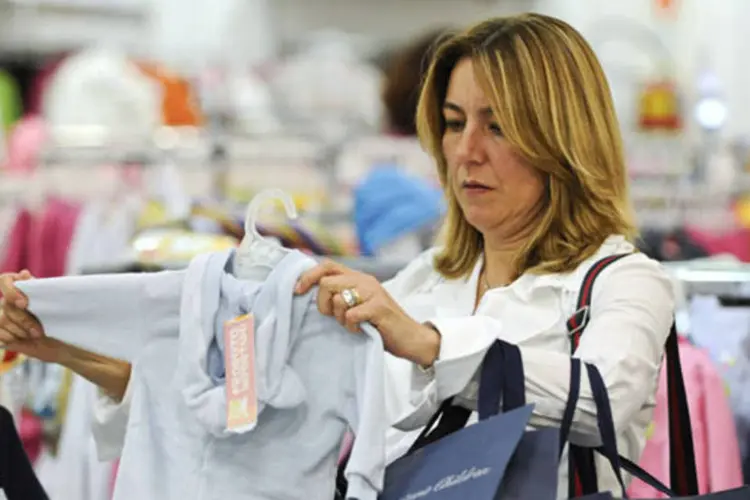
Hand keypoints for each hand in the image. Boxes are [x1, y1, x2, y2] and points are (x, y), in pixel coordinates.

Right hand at [0, 271, 65, 363]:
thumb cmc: (59, 321)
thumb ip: (39, 289)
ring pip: (3, 319)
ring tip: (35, 335)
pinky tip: (23, 340)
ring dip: (20, 330)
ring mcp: (3, 316)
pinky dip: (11, 338)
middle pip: (6, 304)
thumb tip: (24, 273)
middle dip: (24, 320)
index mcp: (22, 289)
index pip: (4, 280)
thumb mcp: (54, 305)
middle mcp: (9, 301)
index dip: (10, 291)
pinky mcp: (0, 331)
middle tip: (38, 331)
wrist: (60, 345)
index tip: (24, 303)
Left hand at [296, 260, 439, 365]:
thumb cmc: (381, 324)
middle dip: (322, 304)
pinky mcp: (379, 307)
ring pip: (337, 298)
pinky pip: (350, 315)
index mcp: (358, 278)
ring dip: (339, 317)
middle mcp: (365, 280)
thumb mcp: (359, 305)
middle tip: (332, 317)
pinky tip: (360, 329)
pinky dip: (351, 327)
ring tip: (351, 324)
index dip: (308, 276)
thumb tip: (311, 292)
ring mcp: (373, 292)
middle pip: (326, 282)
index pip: (326, 265)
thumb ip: (341, 296)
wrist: (411, 338)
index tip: (297, 291)